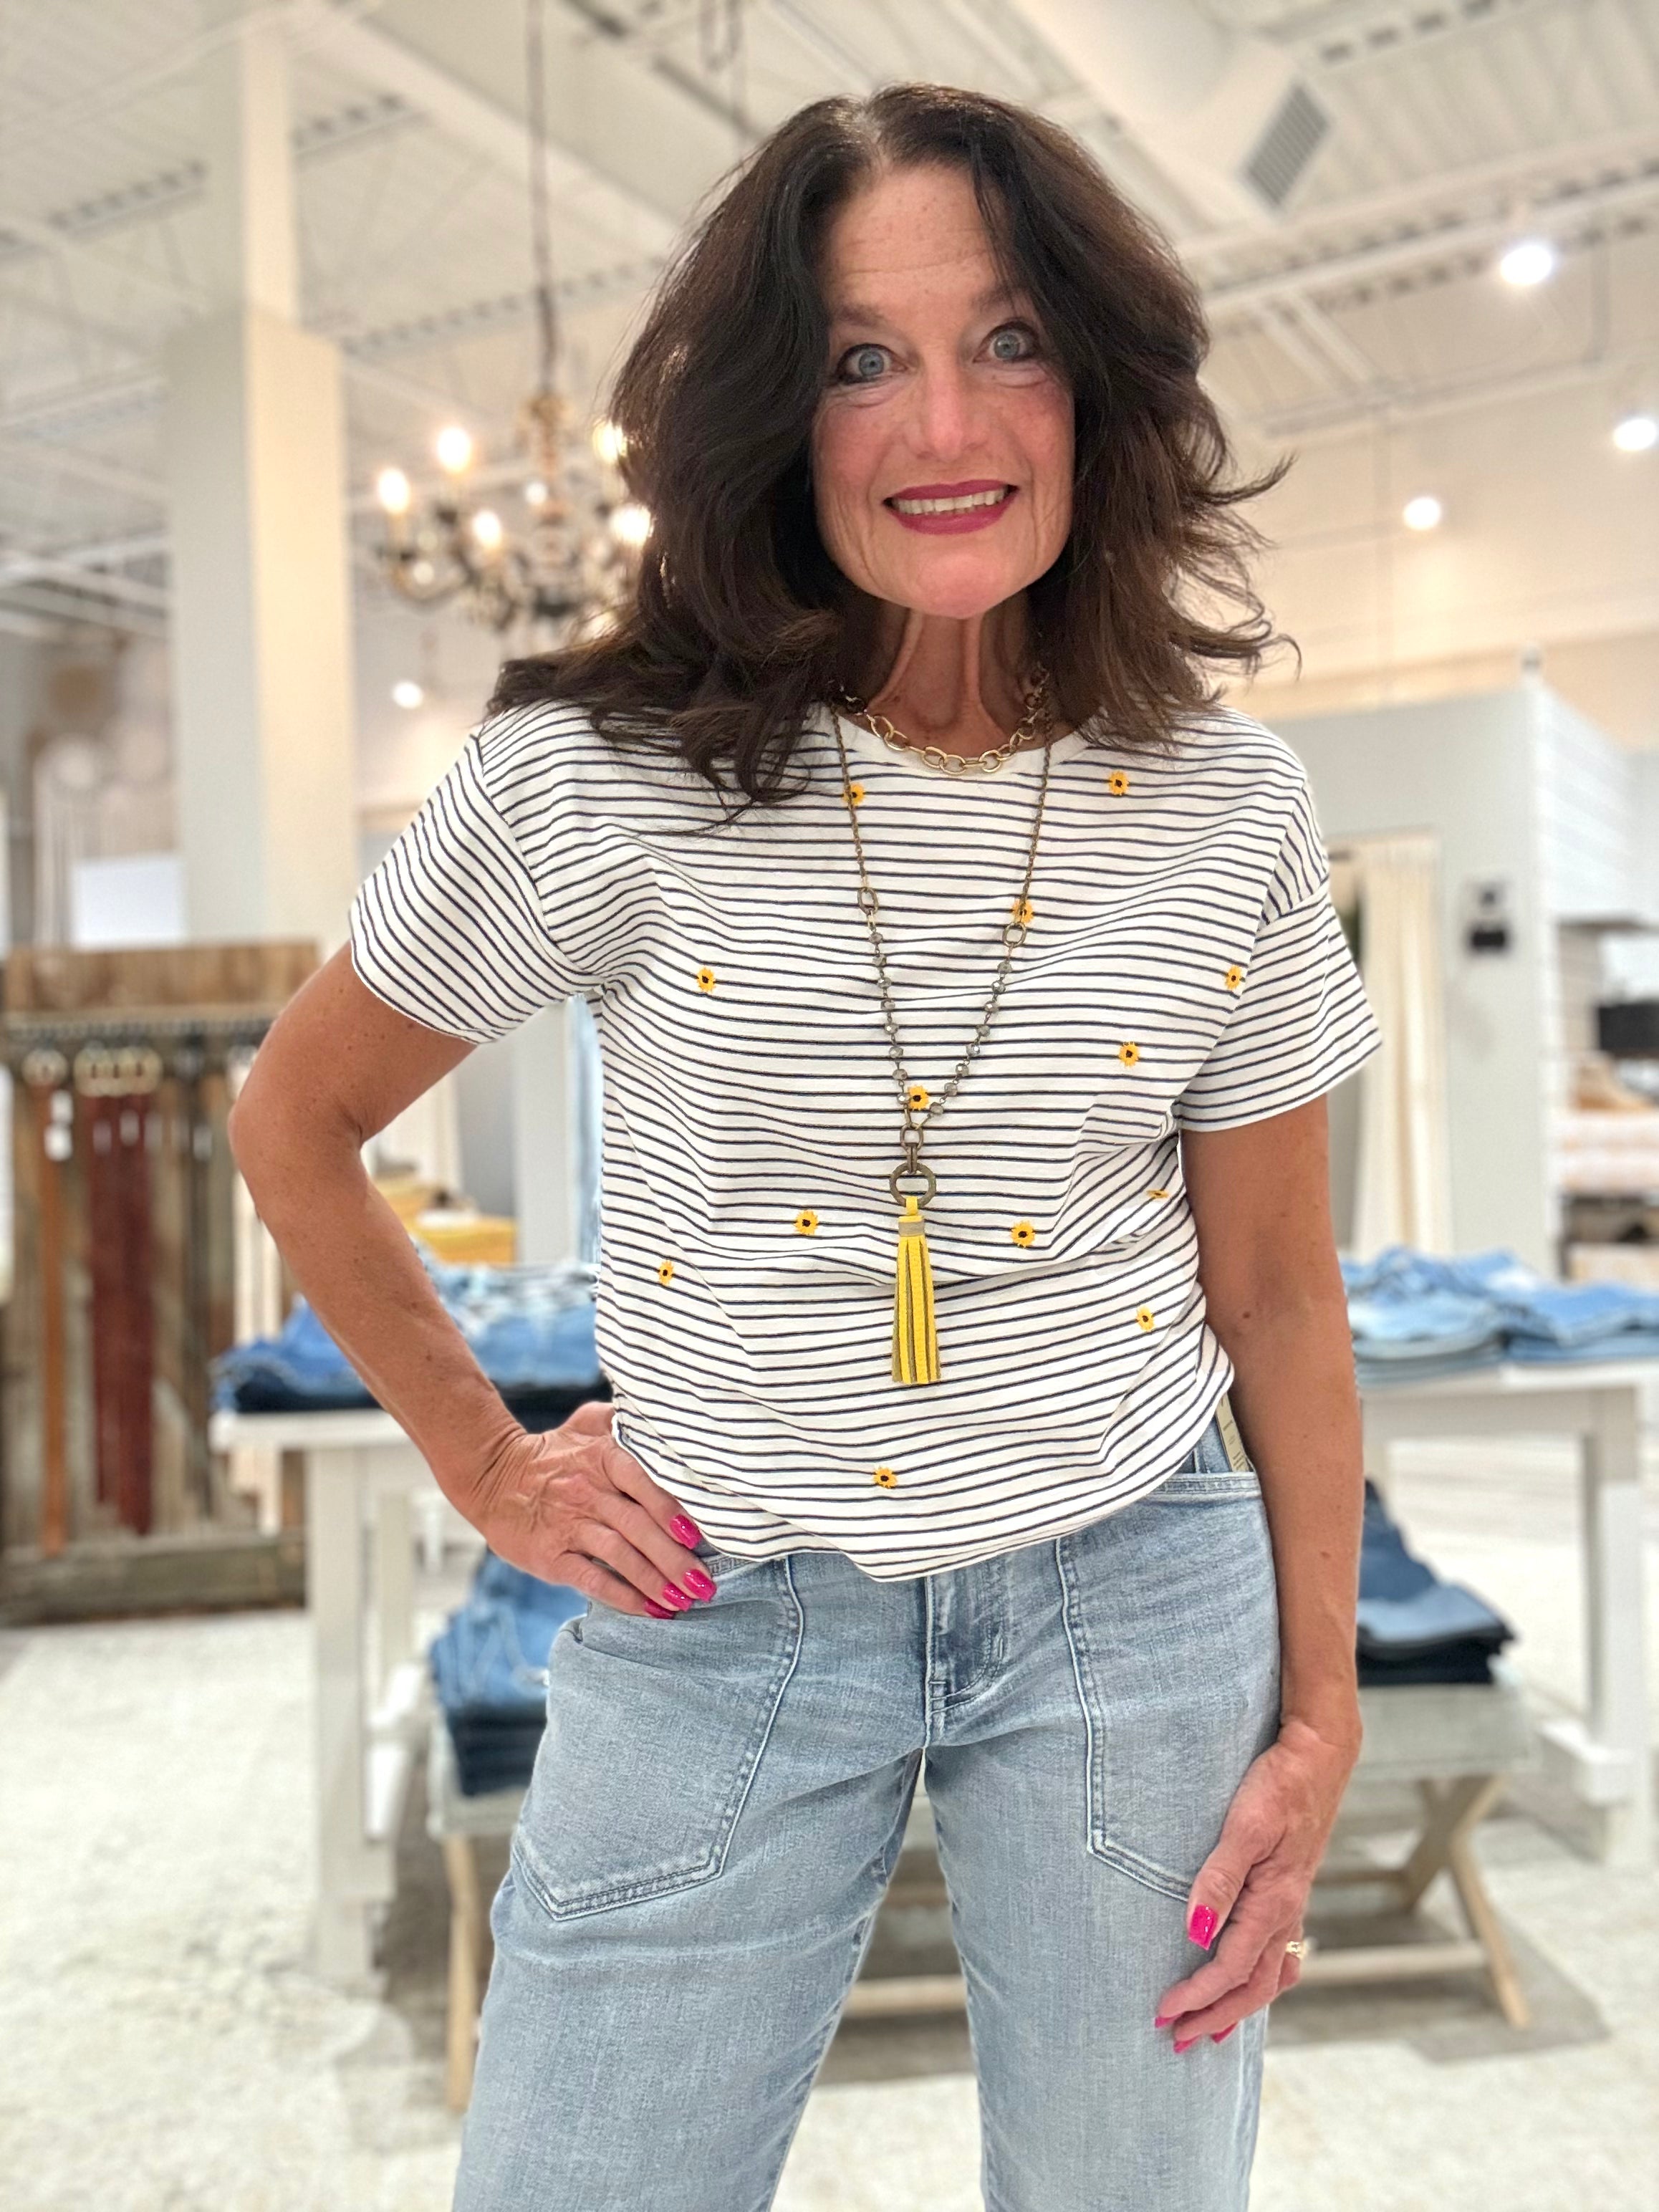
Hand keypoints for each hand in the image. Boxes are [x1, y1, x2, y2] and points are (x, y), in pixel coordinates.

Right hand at [470, 1401, 714, 1619]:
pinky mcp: (551, 1555)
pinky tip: (647, 1609)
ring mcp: (568, 1525)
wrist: (492, 1476)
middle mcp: (588, 1491)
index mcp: (602, 1457)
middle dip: (675, 1559)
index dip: (672, 1511)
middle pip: (638, 1527)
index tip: (698, 1536)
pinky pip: (591, 1578)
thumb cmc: (553, 1453)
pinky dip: (621, 1596)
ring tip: (683, 1601)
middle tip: (704, 1584)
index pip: (644, 1483)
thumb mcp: (587, 1424)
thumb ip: (625, 1420)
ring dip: (654, 1582)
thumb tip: (667, 1419)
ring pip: (620, 1555)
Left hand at [1153, 1712, 1359, 2049]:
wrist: (1319, 1758)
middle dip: (1216, 2015)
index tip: (1164, 2012)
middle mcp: (1286, 1911)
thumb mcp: (1245, 1827)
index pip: (1231, 1968)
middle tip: (1178, 2039)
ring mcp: (1292, 1903)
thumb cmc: (1279, 1786)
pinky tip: (1250, 1979)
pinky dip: (1262, 1979)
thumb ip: (1220, 1879)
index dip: (1198, 1995)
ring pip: (1271, 1974)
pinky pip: (1280, 1951)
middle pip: (1253, 1984)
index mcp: (1274, 1902)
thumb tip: (1198, 1932)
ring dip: (1240, 2005)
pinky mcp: (1291, 1889)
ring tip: (1215, 2027)